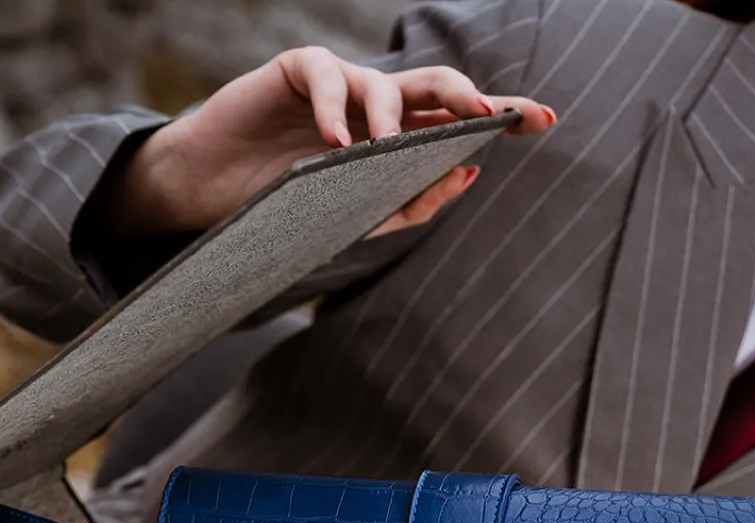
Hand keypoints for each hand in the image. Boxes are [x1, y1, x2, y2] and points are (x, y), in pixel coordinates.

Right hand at [104, 46, 554, 237]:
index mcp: (397, 140)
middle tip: (491, 113)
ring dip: (391, 117)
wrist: (212, 196)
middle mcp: (376, 107)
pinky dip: (334, 107)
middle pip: (434, 88)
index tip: (542, 121)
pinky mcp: (296, 72)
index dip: (500, 116)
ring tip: (386, 149)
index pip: (455, 123)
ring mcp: (338, 88)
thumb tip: (467, 174)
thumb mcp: (355, 218)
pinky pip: (325, 75)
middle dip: (467, 96)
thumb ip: (411, 202)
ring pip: (383, 83)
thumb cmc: (284, 206)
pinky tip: (338, 142)